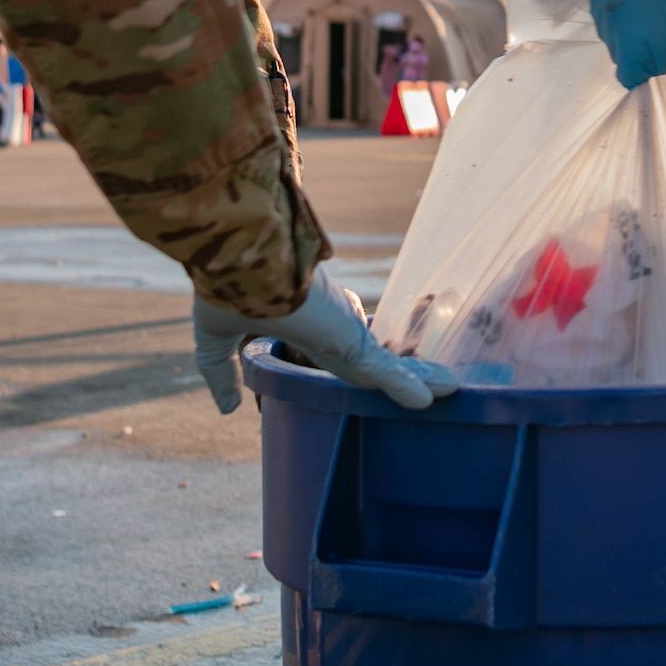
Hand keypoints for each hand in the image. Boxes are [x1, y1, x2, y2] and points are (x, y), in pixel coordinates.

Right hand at [192, 266, 459, 414]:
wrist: (240, 256)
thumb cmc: (225, 284)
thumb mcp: (216, 338)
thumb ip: (223, 371)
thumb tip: (226, 409)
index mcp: (300, 318)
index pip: (332, 343)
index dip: (349, 357)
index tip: (370, 370)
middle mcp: (328, 323)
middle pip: (368, 356)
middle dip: (394, 372)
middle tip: (425, 387)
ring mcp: (343, 331)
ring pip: (386, 364)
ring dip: (415, 378)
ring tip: (449, 389)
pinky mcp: (351, 341)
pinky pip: (387, 370)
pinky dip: (409, 385)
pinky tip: (437, 398)